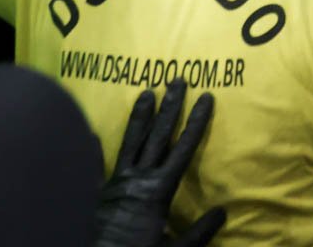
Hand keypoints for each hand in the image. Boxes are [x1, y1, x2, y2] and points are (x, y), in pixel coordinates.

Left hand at [93, 80, 225, 246]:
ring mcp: (114, 183)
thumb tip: (223, 211)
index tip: (205, 97)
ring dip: (140, 117)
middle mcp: (137, 180)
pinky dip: (93, 150)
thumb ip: (198, 233)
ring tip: (146, 92)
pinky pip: (95, 167)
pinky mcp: (97, 193)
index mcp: (158, 191)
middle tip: (177, 80)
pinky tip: (89, 133)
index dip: (196, 122)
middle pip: (157, 136)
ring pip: (130, 142)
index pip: (183, 149)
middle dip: (170, 107)